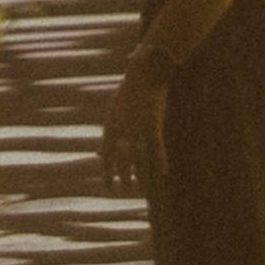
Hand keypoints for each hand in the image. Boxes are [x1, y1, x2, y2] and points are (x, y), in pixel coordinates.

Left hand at [100, 55, 169, 191]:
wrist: (144, 74)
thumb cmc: (129, 92)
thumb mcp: (114, 111)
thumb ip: (111, 131)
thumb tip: (102, 151)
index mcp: (111, 126)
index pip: (107, 156)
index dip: (107, 172)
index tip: (108, 186)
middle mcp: (123, 130)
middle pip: (123, 160)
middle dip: (124, 177)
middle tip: (126, 190)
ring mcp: (138, 128)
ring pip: (140, 158)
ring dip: (142, 175)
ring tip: (142, 189)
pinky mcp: (154, 125)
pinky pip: (157, 149)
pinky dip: (160, 162)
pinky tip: (162, 174)